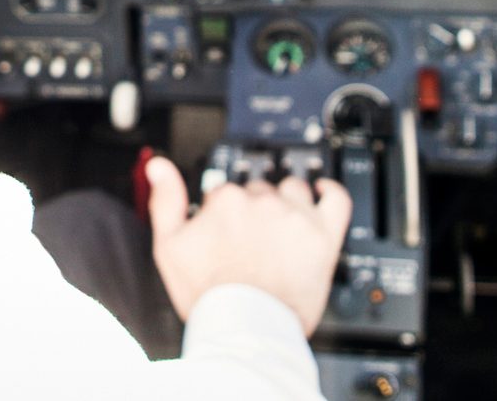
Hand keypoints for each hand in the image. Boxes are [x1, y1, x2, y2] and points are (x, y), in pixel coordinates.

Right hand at [143, 155, 351, 335]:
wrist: (245, 330)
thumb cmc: (210, 296)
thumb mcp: (169, 248)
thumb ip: (164, 201)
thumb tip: (159, 167)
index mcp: (226, 201)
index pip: (227, 191)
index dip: (225, 213)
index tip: (226, 231)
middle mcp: (262, 203)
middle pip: (259, 190)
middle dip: (254, 209)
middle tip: (252, 239)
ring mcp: (295, 217)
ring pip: (292, 190)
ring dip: (287, 202)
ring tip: (280, 230)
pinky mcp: (323, 235)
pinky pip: (336, 198)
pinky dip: (330, 192)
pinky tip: (322, 193)